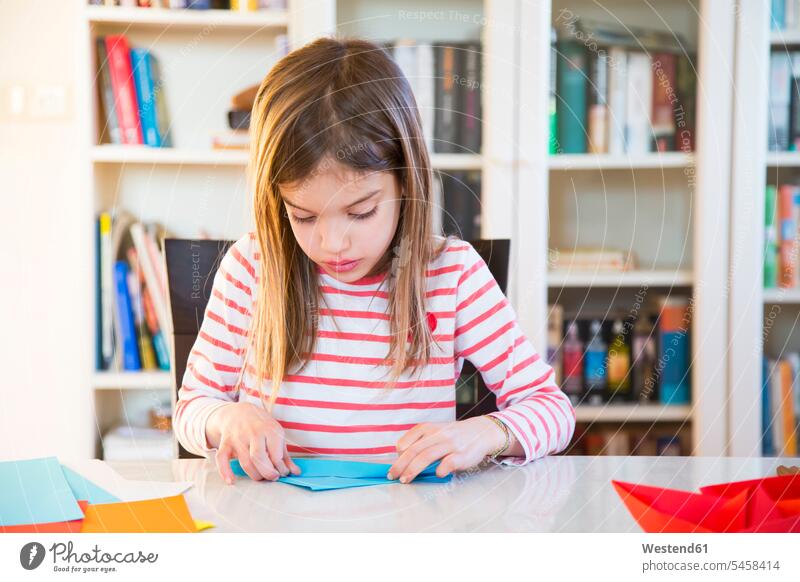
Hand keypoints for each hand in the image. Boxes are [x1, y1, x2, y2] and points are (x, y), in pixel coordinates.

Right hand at [206, 401, 300, 484]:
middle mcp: (253, 433)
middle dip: (267, 474)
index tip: (283, 472)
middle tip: (272, 477)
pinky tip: (231, 481)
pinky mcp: (225, 443)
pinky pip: (222, 459)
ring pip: (245, 462)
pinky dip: (225, 471)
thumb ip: (285, 455)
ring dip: (254, 475)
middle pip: (259, 459)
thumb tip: (296, 472)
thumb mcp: (277, 435)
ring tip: (261, 477)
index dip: (281, 468)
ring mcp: (238, 438)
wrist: (239, 412)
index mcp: (269, 430)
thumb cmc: (262, 426)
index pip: (276, 455)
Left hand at [387, 416, 507, 482]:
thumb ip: (421, 441)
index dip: (398, 452)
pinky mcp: (462, 455)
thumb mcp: (436, 431)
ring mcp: (451, 444)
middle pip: (415, 449)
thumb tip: (402, 457)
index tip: (393, 465)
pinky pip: (448, 463)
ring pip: (427, 456)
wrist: (482, 432)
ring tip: (405, 480)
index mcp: (430, 428)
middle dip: (401, 464)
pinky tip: (437, 475)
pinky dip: (439, 470)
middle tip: (392, 476)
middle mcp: (439, 434)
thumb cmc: (455, 435)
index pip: (409, 439)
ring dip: (413, 469)